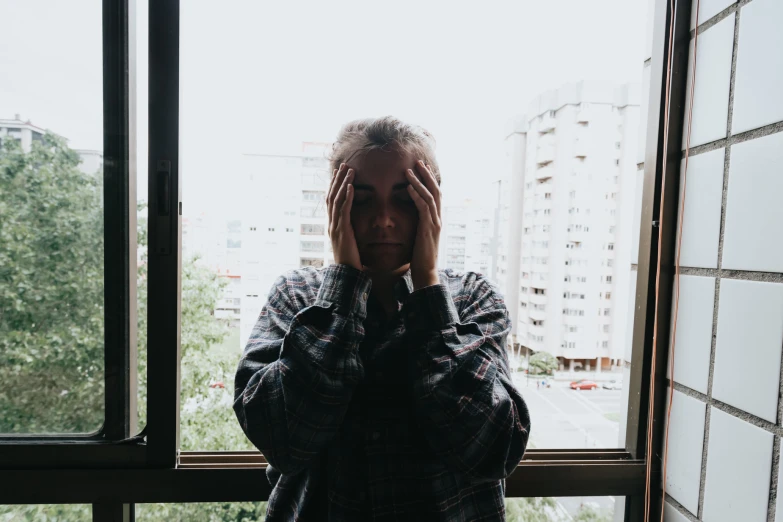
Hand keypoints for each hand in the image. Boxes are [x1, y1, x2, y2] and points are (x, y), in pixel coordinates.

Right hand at [326, 163, 361, 271]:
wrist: (346, 274)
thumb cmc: (350, 260)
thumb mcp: (348, 242)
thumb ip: (348, 231)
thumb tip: (351, 225)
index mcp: (332, 225)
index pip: (331, 201)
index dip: (334, 186)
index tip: (339, 174)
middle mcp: (331, 223)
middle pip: (331, 196)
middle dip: (337, 180)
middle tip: (343, 165)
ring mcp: (335, 226)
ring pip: (337, 200)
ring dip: (343, 183)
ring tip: (349, 170)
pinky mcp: (342, 230)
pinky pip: (344, 210)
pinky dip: (346, 197)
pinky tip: (351, 186)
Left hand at [405, 160, 441, 289]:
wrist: (425, 272)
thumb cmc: (419, 257)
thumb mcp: (419, 237)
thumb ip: (419, 225)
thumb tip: (413, 217)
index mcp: (435, 220)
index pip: (435, 195)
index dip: (430, 181)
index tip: (422, 168)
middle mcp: (438, 218)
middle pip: (436, 190)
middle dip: (427, 175)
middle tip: (419, 161)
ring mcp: (435, 223)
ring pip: (430, 196)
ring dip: (419, 181)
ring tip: (409, 170)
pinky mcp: (428, 228)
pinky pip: (423, 207)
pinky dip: (416, 195)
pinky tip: (407, 187)